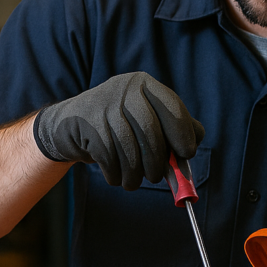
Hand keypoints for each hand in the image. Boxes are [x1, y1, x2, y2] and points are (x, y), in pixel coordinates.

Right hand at [33, 72, 204, 190]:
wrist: (70, 124)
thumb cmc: (119, 125)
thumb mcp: (146, 118)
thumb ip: (173, 127)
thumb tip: (195, 141)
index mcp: (144, 84)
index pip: (172, 106)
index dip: (182, 132)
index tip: (187, 153)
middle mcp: (125, 89)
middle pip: (151, 132)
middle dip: (157, 162)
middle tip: (158, 178)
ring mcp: (104, 105)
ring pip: (129, 150)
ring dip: (135, 175)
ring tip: (134, 181)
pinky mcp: (88, 124)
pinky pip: (110, 159)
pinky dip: (116, 175)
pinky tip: (116, 175)